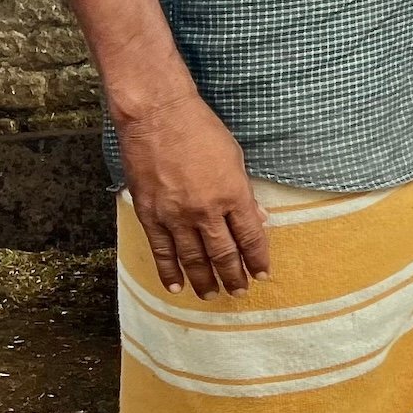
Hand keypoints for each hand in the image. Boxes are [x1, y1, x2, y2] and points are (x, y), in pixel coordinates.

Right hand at [116, 93, 271, 297]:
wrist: (157, 117)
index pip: (250, 236)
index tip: (262, 273)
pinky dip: (169, 271)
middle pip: (223, 253)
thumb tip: (259, 218)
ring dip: (204, 280)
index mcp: (232, 194)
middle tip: (240, 291)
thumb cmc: (201, 130)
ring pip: (193, 258)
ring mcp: (175, 215)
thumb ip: (244, 191)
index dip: (257, 258)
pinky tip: (177, 286)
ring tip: (213, 295)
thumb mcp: (235, 157)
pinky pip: (161, 251)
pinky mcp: (150, 215)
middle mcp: (205, 210)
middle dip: (233, 275)